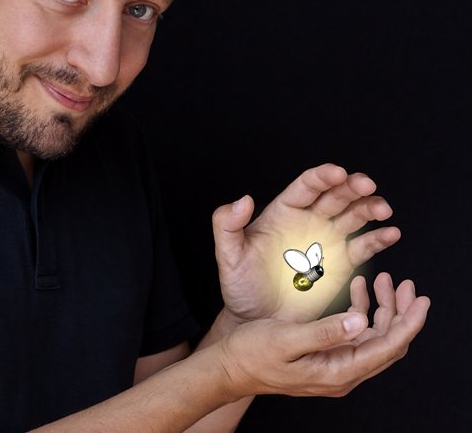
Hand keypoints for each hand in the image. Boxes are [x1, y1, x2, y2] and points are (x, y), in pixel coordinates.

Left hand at [212, 163, 400, 322]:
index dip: (322, 177)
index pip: (306, 186)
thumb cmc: (240, 286)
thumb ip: (227, 225)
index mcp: (283, 212)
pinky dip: (378, 239)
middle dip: (352, 187)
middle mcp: (309, 220)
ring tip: (382, 209)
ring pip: (354, 216)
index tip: (337, 173)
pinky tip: (390, 234)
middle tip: (366, 185)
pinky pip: (363, 246)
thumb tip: (242, 199)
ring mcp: (327, 240)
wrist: (256, 319)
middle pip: (335, 195)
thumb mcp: (228, 256)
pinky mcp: (341, 263)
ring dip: (369, 208)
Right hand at [219, 274, 429, 398]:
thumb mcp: (286, 339)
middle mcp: (342, 372)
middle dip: (400, 312)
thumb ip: (325, 332)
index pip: (387, 348)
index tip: (421, 299)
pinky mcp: (326, 354)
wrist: (232, 366)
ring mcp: (335, 364)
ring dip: (382, 310)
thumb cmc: (253, 353)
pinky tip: (358, 290)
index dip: (409, 322)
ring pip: (373, 337)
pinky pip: (355, 333)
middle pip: (387, 343)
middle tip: (405, 284)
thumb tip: (361, 320)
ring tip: (383, 280)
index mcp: (337, 371)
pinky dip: (361, 310)